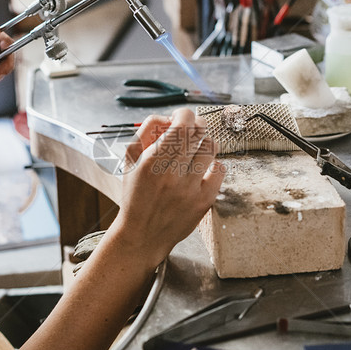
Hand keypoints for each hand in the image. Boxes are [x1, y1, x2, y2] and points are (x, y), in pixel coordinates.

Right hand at [106, 108, 224, 269]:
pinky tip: (203, 168)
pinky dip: (213, 164)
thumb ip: (147, 131)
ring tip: (195, 150)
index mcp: (151, 161)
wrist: (142, 235)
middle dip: (196, 124)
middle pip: (198, 132)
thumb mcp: (130, 159)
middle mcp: (172, 174)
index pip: (181, 124)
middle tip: (191, 130)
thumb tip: (169, 117)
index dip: (184, 114)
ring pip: (210, 148)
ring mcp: (190, 188)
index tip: (181, 117)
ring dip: (205, 142)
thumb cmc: (136, 194)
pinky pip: (220, 169)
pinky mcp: (204, 200)